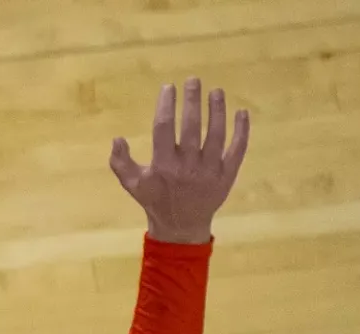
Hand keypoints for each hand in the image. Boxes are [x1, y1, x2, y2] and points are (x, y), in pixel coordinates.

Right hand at [111, 78, 250, 244]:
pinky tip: (241, 112)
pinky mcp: (227, 176)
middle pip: (191, 127)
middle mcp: (187, 167)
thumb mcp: (133, 184)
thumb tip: (117, 138)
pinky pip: (237, 150)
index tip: (169, 88)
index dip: (166, 105)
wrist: (181, 227)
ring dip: (217, 111)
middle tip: (194, 80)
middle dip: (192, 101)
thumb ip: (121, 162)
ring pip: (216, 135)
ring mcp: (210, 171)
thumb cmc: (155, 200)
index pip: (164, 128)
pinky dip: (242, 131)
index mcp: (163, 166)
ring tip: (216, 92)